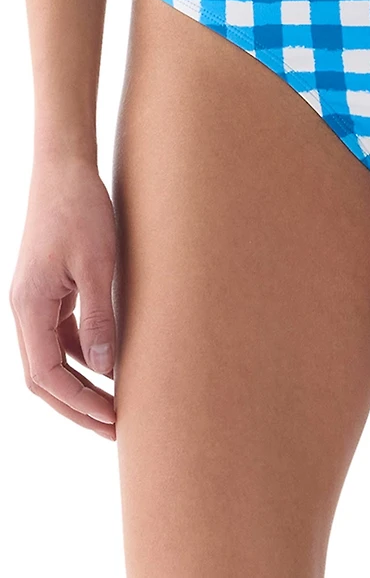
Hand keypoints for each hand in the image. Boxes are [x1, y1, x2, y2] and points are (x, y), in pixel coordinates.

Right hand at [9, 155, 117, 439]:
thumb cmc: (81, 210)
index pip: (47, 376)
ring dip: (81, 383)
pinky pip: (60, 334)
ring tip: (116, 402)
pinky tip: (110, 360)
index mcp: (30, 307)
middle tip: (116, 426)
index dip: (79, 404)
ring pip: (51, 358)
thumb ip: (99, 318)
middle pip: (44, 377)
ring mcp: (35, 299)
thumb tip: (106, 369)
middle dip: (78, 406)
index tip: (113, 419)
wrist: (65, 168)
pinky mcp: (48, 288)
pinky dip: (82, 354)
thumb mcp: (97, 264)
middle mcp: (25, 309)